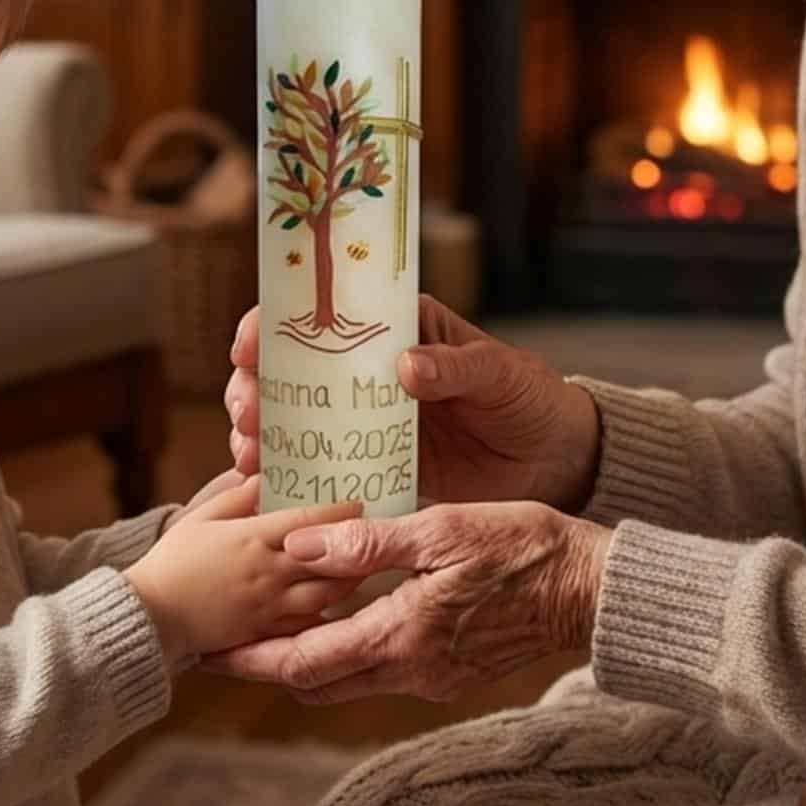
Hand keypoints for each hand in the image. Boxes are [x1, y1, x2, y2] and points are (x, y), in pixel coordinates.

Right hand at [127, 477, 364, 665]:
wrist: (150, 615)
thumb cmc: (172, 561)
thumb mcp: (202, 517)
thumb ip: (237, 497)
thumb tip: (265, 478)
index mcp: (253, 538)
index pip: (308, 521)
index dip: (339, 510)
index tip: (359, 500)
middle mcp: (269, 572)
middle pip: (328, 558)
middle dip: (355, 546)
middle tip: (375, 535)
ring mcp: (269, 606)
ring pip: (325, 594)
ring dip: (350, 581)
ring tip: (365, 569)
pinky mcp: (264, 632)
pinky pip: (306, 625)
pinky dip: (327, 616)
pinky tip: (340, 608)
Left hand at [201, 501, 612, 702]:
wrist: (591, 590)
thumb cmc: (523, 548)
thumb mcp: (442, 530)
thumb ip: (367, 544)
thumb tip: (297, 546)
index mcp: (401, 637)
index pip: (304, 664)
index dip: (250, 660)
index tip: (208, 651)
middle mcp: (411, 672)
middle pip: (318, 683)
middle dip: (269, 664)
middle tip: (227, 638)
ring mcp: (434, 677)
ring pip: (350, 678)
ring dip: (309, 656)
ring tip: (273, 620)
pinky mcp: (452, 671)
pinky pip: (384, 669)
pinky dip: (350, 648)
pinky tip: (341, 612)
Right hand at [224, 295, 600, 511]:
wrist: (558, 461)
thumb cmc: (531, 399)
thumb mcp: (500, 374)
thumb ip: (456, 366)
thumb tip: (406, 365)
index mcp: (396, 329)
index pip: (324, 314)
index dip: (275, 325)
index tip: (250, 347)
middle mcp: (369, 373)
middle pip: (291, 370)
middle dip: (254, 388)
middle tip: (248, 414)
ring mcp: (367, 422)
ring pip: (295, 421)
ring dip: (262, 434)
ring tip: (251, 455)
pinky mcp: (375, 468)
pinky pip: (323, 470)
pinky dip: (291, 478)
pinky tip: (269, 491)